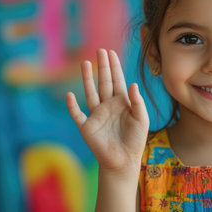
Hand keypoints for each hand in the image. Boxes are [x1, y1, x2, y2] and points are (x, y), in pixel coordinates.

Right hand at [66, 49, 148, 173]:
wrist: (124, 160)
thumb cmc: (135, 140)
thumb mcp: (141, 119)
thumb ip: (137, 102)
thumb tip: (132, 84)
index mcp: (122, 103)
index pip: (118, 80)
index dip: (115, 66)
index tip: (111, 52)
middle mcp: (108, 105)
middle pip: (104, 82)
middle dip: (103, 66)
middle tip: (100, 50)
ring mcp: (96, 115)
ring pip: (90, 93)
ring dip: (88, 79)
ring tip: (85, 63)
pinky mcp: (87, 127)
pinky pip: (77, 114)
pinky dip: (72, 105)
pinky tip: (70, 95)